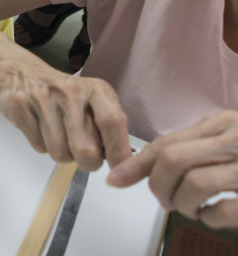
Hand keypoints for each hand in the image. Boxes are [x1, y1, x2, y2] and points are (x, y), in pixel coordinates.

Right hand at [0, 62, 131, 170]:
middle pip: (86, 149)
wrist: (20, 73)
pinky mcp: (20, 107)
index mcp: (95, 89)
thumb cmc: (63, 94)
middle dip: (87, 162)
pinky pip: (39, 147)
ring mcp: (42, 98)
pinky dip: (42, 145)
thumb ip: (109, 127)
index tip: (120, 170)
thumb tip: (123, 163)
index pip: (112, 121)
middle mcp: (69, 91)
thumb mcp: (93, 100)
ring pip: (60, 153)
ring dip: (62, 153)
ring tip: (60, 135)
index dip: (118, 152)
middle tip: (84, 155)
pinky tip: (42, 129)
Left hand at [107, 110, 237, 227]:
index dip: (136, 165)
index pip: (167, 143)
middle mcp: (235, 141)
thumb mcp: (225, 141)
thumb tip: (142, 165)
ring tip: (190, 208)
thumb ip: (192, 146)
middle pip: (174, 160)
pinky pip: (224, 209)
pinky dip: (210, 218)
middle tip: (163, 200)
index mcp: (223, 124)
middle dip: (159, 186)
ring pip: (195, 183)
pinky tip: (210, 215)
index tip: (115, 179)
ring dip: (183, 203)